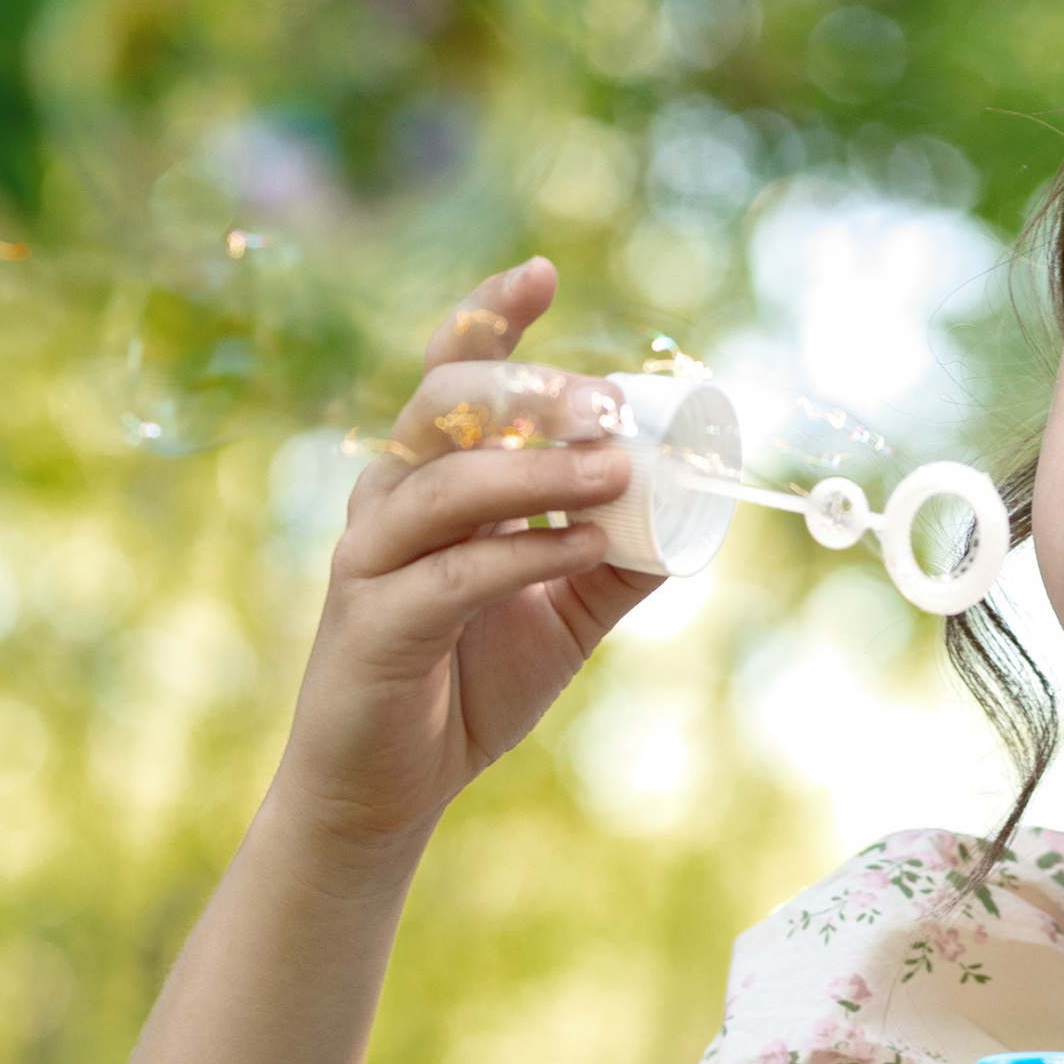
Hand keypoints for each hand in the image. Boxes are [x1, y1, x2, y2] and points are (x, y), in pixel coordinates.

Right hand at [276, 257, 647, 858]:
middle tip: (609, 403)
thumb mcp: (561, 615)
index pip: (453, 376)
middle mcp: (389, 501)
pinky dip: (521, 554)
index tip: (544, 272)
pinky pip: (452, 574)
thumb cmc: (464, 687)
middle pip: (445, 409)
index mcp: (428, 480)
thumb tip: (692, 516)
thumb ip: (616, 562)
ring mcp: (371, 559)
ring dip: (537, 471)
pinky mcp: (372, 624)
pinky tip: (581, 545)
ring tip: (613, 470)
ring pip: (447, 485)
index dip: (490, 318)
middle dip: (530, 393)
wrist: (390, 790)